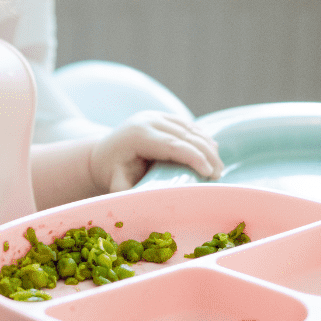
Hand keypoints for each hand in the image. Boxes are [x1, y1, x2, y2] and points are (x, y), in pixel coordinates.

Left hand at [89, 111, 223, 192]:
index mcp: (138, 135)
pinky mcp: (163, 116)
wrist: (102, 154)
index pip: (172, 144)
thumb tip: (149, 205)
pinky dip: (202, 139)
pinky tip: (211, 153)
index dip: (194, 157)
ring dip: (207, 147)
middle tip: (218, 175)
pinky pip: (188, 126)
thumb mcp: (117, 184)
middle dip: (206, 154)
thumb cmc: (111, 173)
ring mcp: (156, 115)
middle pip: (186, 135)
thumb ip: (130, 194)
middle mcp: (148, 120)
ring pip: (190, 128)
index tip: (210, 173)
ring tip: (217, 169)